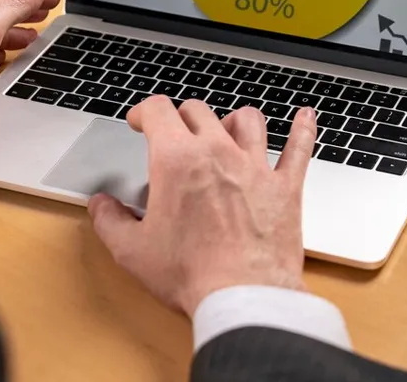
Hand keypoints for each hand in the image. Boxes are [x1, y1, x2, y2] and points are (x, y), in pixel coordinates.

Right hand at [88, 96, 317, 314]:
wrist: (243, 296)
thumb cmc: (191, 273)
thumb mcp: (132, 250)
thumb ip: (110, 221)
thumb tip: (101, 206)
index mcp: (176, 160)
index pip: (158, 111)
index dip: (144, 111)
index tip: (140, 121)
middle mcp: (217, 152)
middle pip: (199, 111)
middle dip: (181, 117)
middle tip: (175, 133)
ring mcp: (255, 166)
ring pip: (247, 120)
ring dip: (232, 120)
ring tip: (227, 129)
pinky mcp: (285, 187)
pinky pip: (299, 148)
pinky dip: (302, 129)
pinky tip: (305, 117)